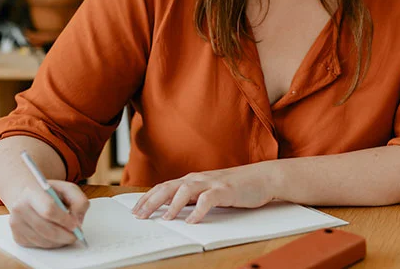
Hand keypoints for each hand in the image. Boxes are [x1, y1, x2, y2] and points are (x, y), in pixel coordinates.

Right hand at [7, 180, 88, 248]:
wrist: (27, 196)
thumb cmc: (50, 193)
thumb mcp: (68, 189)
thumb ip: (79, 201)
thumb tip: (77, 221)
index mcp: (32, 192)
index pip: (49, 209)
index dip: (64, 220)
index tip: (76, 225)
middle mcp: (20, 208)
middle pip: (46, 229)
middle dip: (65, 235)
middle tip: (76, 235)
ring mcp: (16, 224)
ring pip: (42, 240)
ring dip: (59, 241)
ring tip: (68, 234)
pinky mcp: (17, 236)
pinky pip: (38, 245)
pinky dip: (51, 244)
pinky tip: (56, 236)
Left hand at [131, 163, 276, 223]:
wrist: (264, 177)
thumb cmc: (238, 186)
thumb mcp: (211, 190)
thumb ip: (194, 197)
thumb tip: (175, 208)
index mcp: (194, 179)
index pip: (165, 187)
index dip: (148, 198)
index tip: (136, 210)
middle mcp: (199, 179)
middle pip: (169, 187)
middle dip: (152, 201)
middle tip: (139, 216)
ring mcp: (212, 183)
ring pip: (186, 190)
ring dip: (173, 205)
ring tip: (165, 219)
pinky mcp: (226, 190)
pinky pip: (208, 199)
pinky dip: (199, 210)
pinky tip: (192, 221)